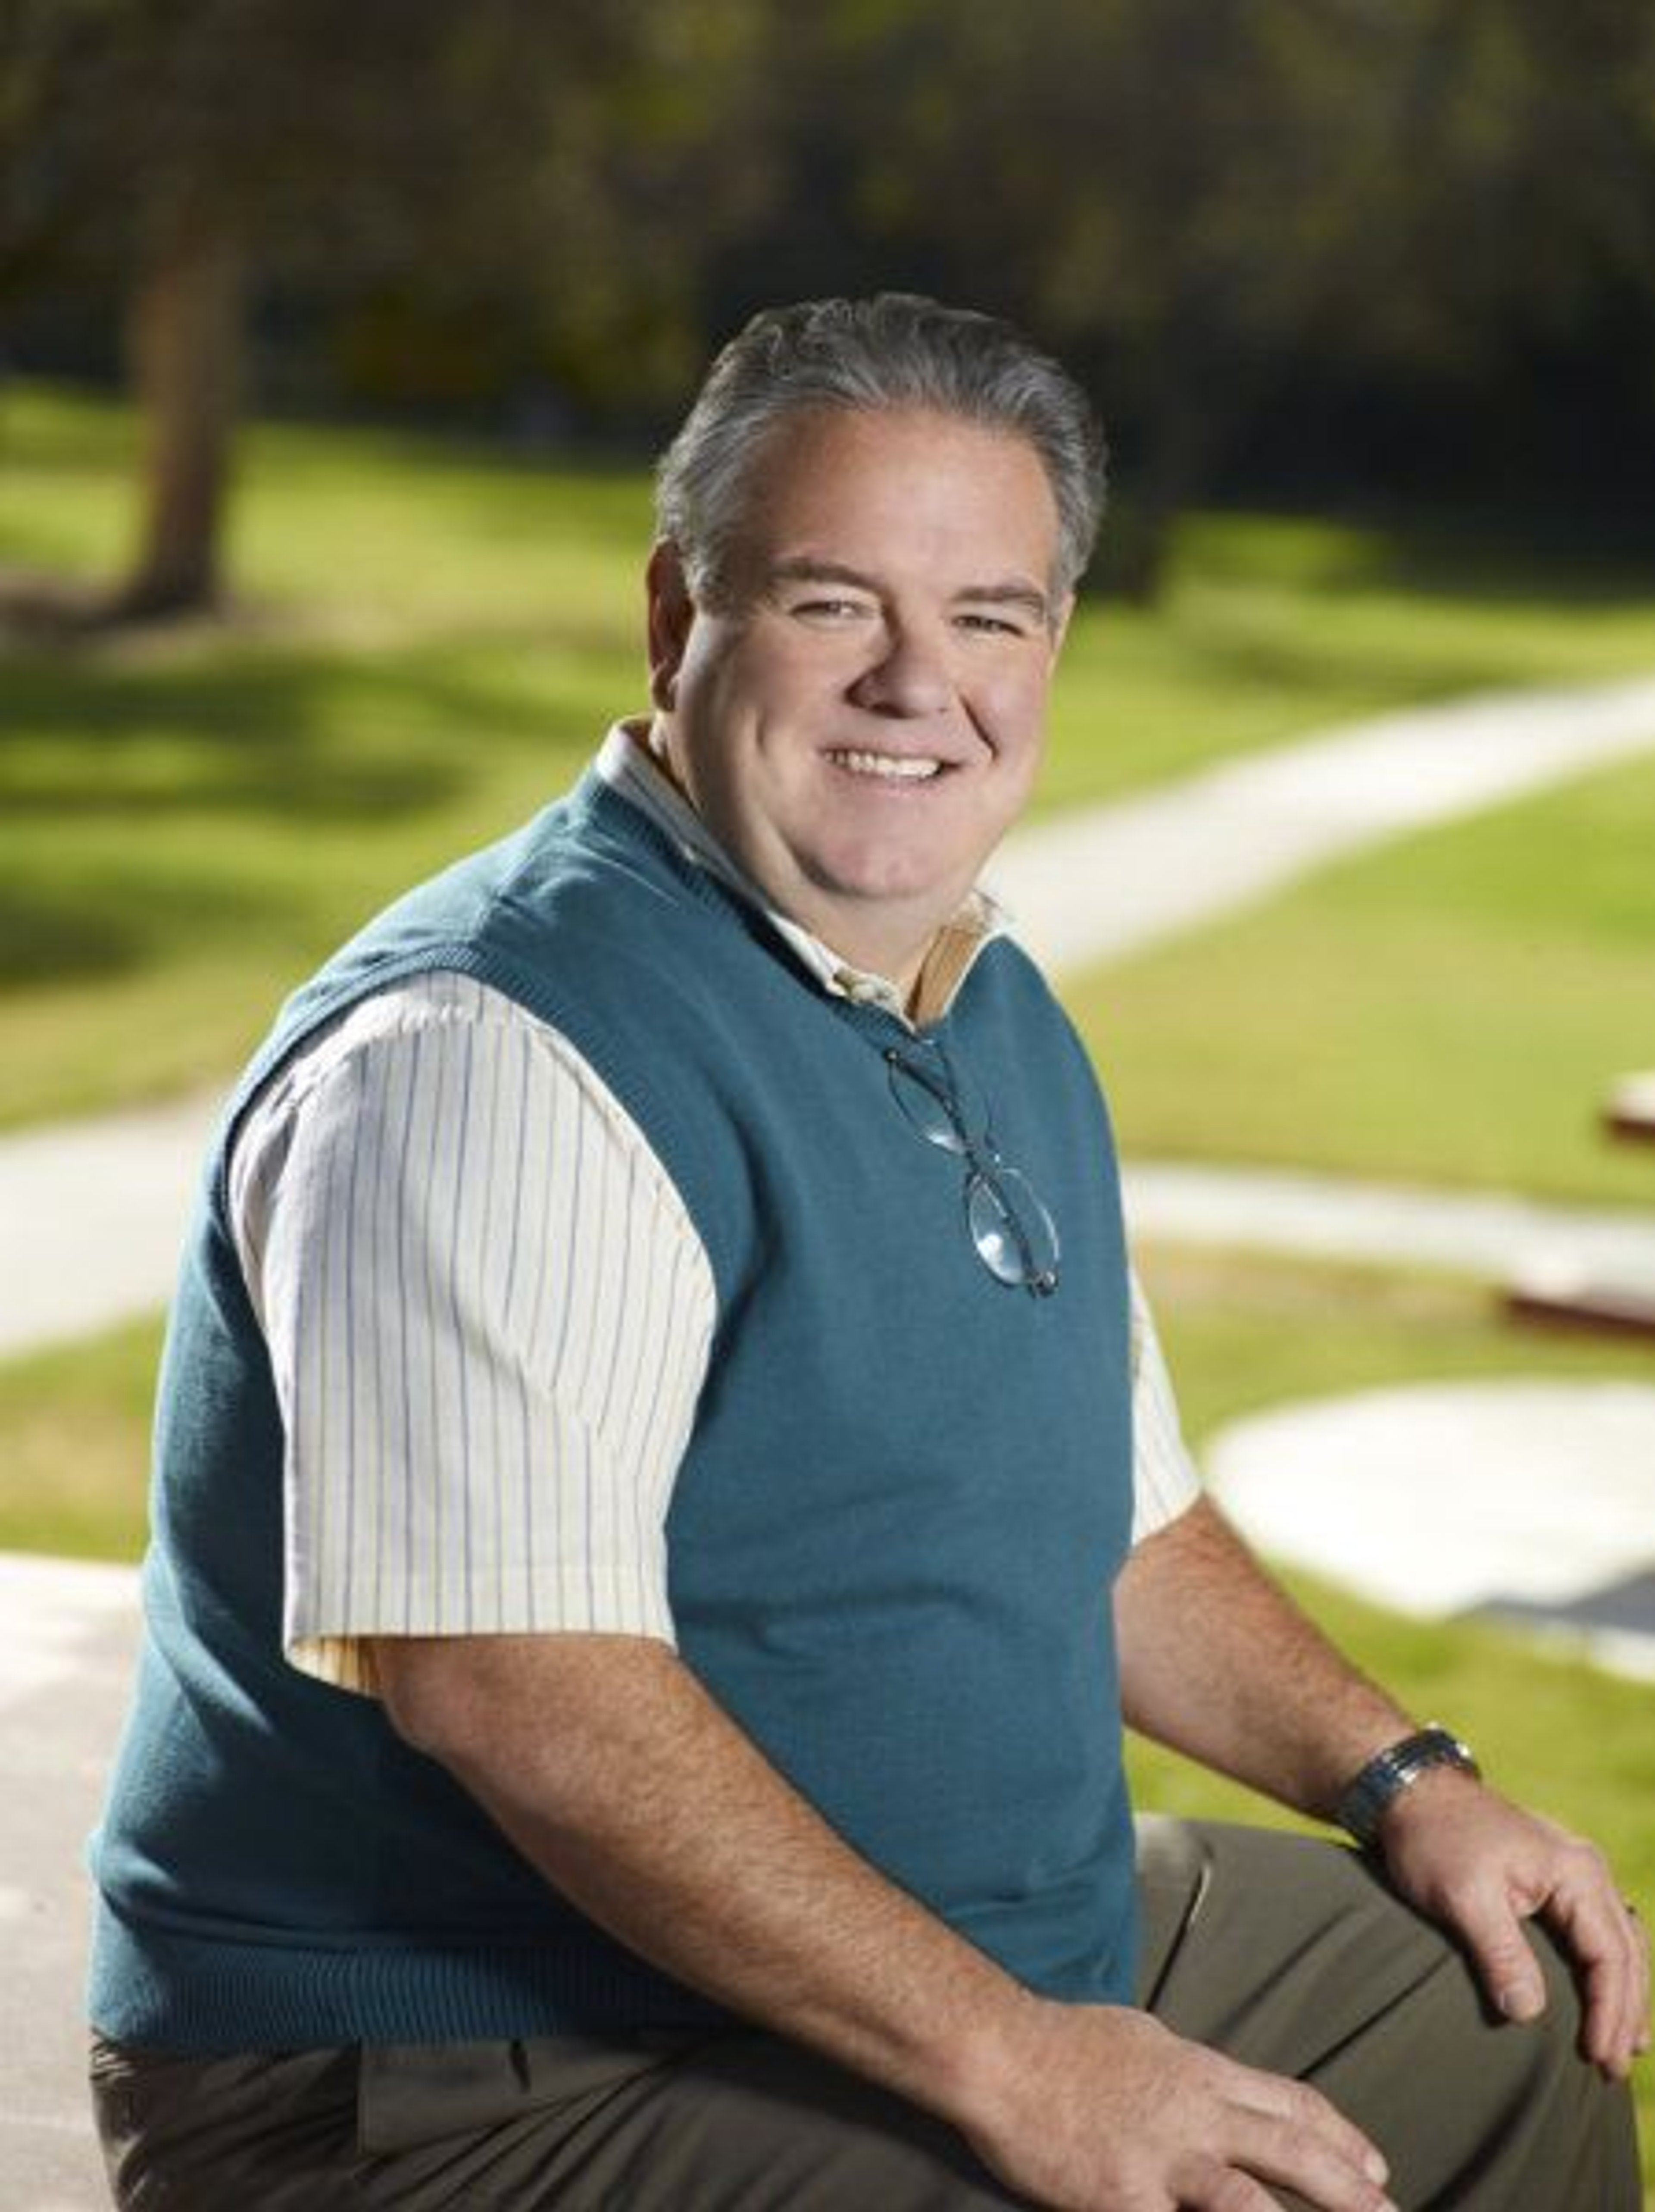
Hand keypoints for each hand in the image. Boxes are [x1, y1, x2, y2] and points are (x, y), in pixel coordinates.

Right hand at [963, 1998, 1394, 2211]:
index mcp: (1198, 2072)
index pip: (1288, 2102)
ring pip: (1249, 2202)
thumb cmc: (1063, 2042)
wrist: (1001, 2051)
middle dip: (1349, 2189)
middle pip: (1289, 2151)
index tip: (1376, 2166)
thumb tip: (1209, 2085)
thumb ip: (1183, 2069)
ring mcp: (1161, 2160)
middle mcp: (1193, 2114)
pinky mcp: (1122, 2199)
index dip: (1338, 2135)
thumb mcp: (1141, 2038)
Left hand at [1378, 1766, 1650, 2079]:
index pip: (1609, 1956)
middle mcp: (1585, 1869)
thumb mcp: (1463, 1897)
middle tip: (1613, 2069)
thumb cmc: (1434, 1839)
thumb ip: (1501, 1953)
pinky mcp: (1552, 1880)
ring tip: (1621, 2046)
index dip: (1609, 2011)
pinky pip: (1595, 1932)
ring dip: (1620, 1994)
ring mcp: (1572, 1872)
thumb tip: (1529, 2014)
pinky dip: (1603, 1969)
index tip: (1599, 2058)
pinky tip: (1601, 1997)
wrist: (1408, 1792)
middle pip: (1624, 1952)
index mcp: (1575, 1872)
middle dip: (1624, 2013)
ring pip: (1617, 1944)